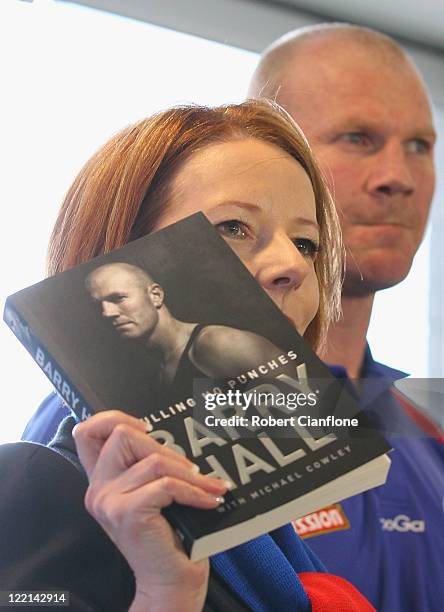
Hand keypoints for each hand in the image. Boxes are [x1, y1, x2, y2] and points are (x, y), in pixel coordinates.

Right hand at [73, 410, 227, 611]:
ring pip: (154, 461)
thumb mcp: (153, 494)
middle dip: (165, 446)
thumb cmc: (168, 535)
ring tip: (210, 486)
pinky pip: (168, 485)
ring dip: (190, 473)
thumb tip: (172, 437)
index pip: (86, 432)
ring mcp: (109, 500)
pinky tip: (210, 500)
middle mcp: (98, 488)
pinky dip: (195, 491)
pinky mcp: (127, 512)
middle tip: (192, 470)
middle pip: (123, 434)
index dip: (113, 418)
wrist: (169, 582)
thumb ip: (148, 466)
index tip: (147, 429)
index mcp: (102, 480)